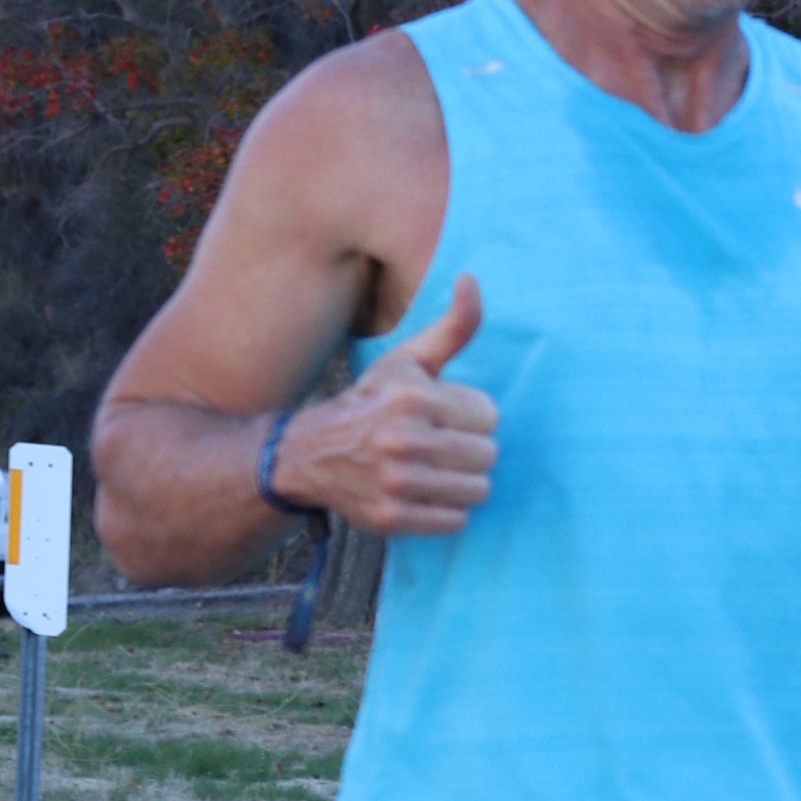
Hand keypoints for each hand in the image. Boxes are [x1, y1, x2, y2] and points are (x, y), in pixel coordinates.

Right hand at [271, 273, 496, 536]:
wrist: (310, 453)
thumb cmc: (372, 401)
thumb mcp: (407, 360)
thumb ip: (451, 328)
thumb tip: (471, 280)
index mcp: (412, 397)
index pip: (489, 416)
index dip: (472, 416)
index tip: (446, 416)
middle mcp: (402, 440)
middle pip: (487, 455)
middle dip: (471, 449)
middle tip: (442, 444)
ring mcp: (395, 483)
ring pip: (477, 490)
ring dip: (463, 481)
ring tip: (436, 468)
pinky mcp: (391, 517)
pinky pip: (455, 520)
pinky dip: (446, 510)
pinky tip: (423, 493)